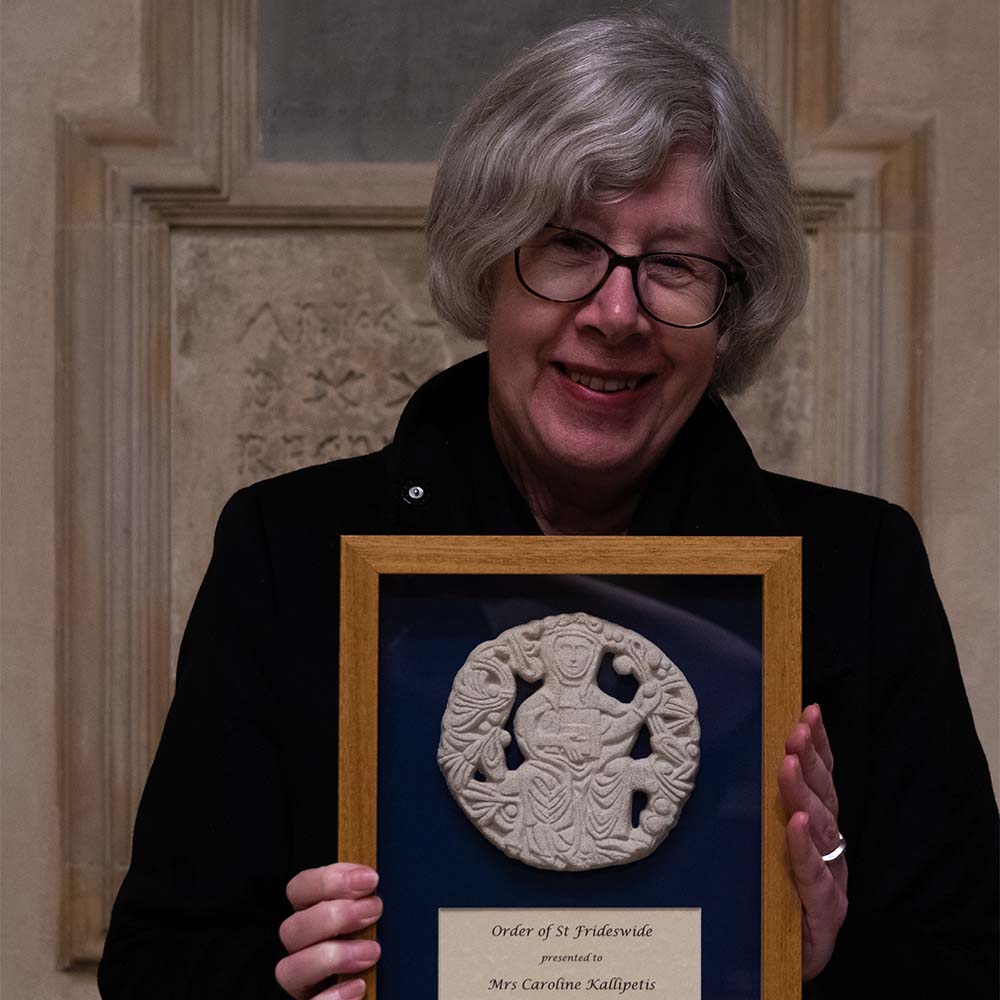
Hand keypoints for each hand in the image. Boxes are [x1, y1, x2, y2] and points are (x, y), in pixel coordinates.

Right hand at [275, 863, 381, 999]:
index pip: (299, 889)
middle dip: (333, 915)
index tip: (370, 879)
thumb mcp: (383, 919)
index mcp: (313, 918)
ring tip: (372, 953)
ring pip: (288, 969)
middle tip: (374, 911)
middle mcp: (302, 950)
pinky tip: (360, 986)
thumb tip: (378, 878)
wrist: (394, 986)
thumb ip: (371, 899)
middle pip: (290, 928)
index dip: (328, 880)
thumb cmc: (390, 951)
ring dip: (332, 956)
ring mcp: (305, 984)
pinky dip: (333, 997)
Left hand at [778, 704, 847, 979]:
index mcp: (816, 832)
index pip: (821, 781)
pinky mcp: (823, 915)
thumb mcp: (763, 848)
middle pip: (824, 797)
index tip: (807, 710)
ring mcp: (830, 881)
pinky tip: (798, 827)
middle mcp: (829, 850)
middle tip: (795, 731)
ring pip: (823, 831)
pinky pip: (815, 878)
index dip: (818, 746)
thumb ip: (762, 813)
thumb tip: (733, 761)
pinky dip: (806, 850)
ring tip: (790, 766)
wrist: (779, 964)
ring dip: (805, 795)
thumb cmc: (771, 901)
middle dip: (811, 761)